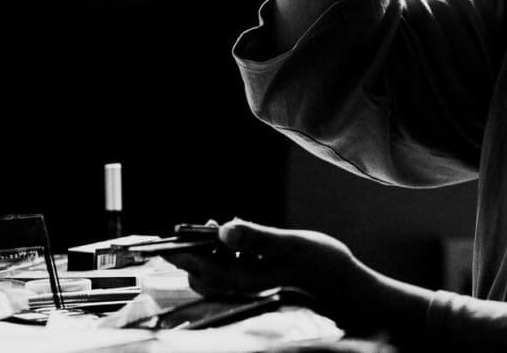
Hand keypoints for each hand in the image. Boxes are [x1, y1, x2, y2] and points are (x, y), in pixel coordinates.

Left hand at [162, 219, 364, 324]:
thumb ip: (257, 237)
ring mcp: (248, 282)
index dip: (179, 253)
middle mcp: (240, 286)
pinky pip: (229, 265)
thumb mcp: (290, 244)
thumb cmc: (320, 262)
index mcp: (243, 279)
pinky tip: (243, 235)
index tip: (165, 239)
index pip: (198, 269)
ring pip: (214, 268)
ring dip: (212, 247)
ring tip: (225, 226)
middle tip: (209, 222)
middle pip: (201, 271)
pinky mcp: (256, 277)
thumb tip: (224, 229)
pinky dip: (227, 249)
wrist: (341, 282)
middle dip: (195, 248)